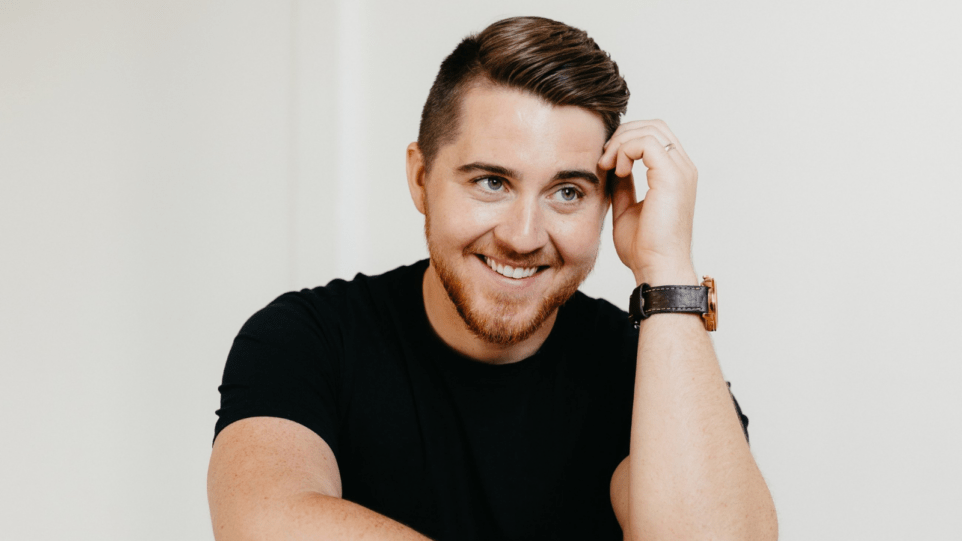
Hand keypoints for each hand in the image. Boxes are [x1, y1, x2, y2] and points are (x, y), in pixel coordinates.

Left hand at [598, 120, 698, 285]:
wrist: (656, 268)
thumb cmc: (644, 247)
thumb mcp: (627, 207)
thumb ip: (623, 183)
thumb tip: (612, 164)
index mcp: (676, 175)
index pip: (655, 136)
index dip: (627, 139)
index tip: (606, 160)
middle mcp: (683, 169)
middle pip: (654, 126)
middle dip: (623, 135)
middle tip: (604, 158)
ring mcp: (681, 171)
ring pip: (649, 130)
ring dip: (621, 143)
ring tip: (608, 165)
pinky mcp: (671, 176)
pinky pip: (645, 143)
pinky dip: (625, 150)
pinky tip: (616, 170)